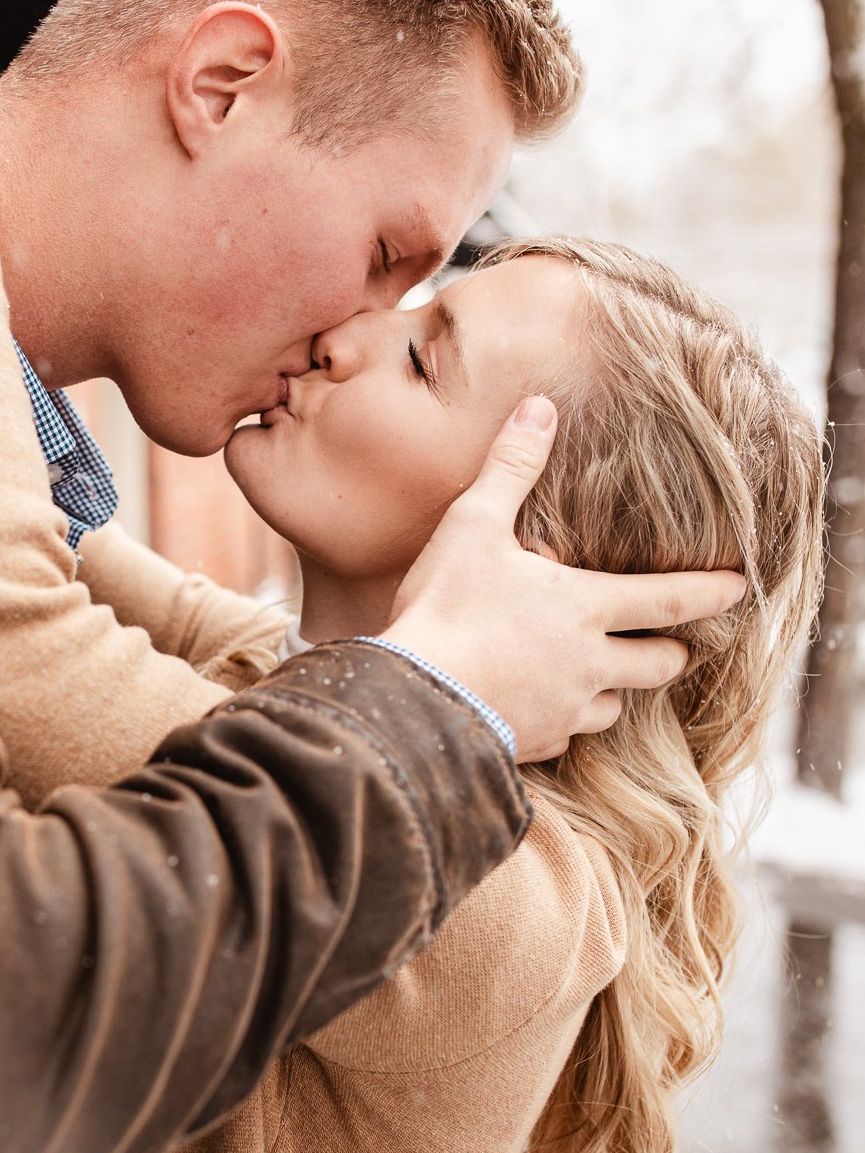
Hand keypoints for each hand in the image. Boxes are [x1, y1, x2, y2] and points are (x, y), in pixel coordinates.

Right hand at [383, 396, 745, 762]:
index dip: (711, 592)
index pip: (669, 598)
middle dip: (673, 652)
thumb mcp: (473, 525)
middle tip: (679, 645)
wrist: (412, 698)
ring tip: (600, 678)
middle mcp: (588, 664)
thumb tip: (540, 408)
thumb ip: (511, 468)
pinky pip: (566, 737)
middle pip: (657, 665)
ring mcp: (564, 711)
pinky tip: (543, 712)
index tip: (740, 588)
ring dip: (615, 691)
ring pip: (614, 708)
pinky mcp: (535, 744)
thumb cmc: (445, 607)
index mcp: (584, 608)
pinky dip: (563, 723)